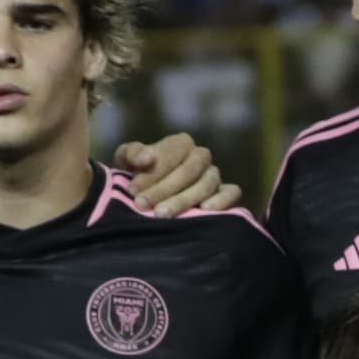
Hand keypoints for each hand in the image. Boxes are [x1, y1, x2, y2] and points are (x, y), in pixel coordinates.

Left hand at [116, 132, 242, 216]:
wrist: (148, 195)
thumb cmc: (137, 175)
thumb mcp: (127, 161)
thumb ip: (132, 154)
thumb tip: (147, 158)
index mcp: (181, 143)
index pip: (172, 152)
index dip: (153, 171)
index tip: (133, 190)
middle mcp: (201, 156)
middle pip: (189, 170)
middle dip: (164, 188)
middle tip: (143, 206)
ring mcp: (214, 175)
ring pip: (207, 183)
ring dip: (184, 199)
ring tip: (162, 214)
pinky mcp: (225, 193)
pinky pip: (232, 192)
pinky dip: (222, 200)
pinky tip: (204, 210)